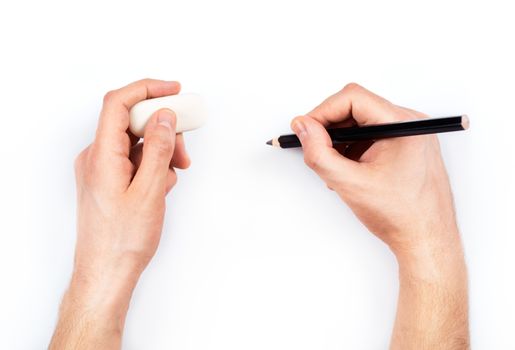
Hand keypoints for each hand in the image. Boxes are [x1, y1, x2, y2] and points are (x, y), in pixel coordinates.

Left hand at [50, 79, 189, 348]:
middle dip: (163, 130)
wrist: (107, 272)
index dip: (147, 89)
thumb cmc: (123, 240)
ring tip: (174, 173)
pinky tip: (162, 186)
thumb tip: (164, 117)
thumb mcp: (149, 190)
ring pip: (136, 142)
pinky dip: (152, 165)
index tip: (174, 90)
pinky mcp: (109, 180)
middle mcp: (96, 157)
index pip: (118, 103)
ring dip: (161, 151)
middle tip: (184, 148)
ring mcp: (102, 169)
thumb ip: (157, 149)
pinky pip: (134, 159)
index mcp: (100, 155)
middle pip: (131, 122)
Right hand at [291, 83, 468, 348]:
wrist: (427, 241)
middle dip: (331, 128)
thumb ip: (319, 152)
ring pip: (363, 122)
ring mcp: (410, 135)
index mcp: (403, 125)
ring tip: (336, 169)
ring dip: (342, 140)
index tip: (306, 129)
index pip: (352, 98)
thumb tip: (303, 127)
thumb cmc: (401, 215)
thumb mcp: (349, 183)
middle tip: (315, 149)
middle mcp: (410, 124)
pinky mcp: (407, 146)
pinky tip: (350, 171)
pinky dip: (354, 149)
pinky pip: (373, 135)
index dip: (323, 111)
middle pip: (357, 107)